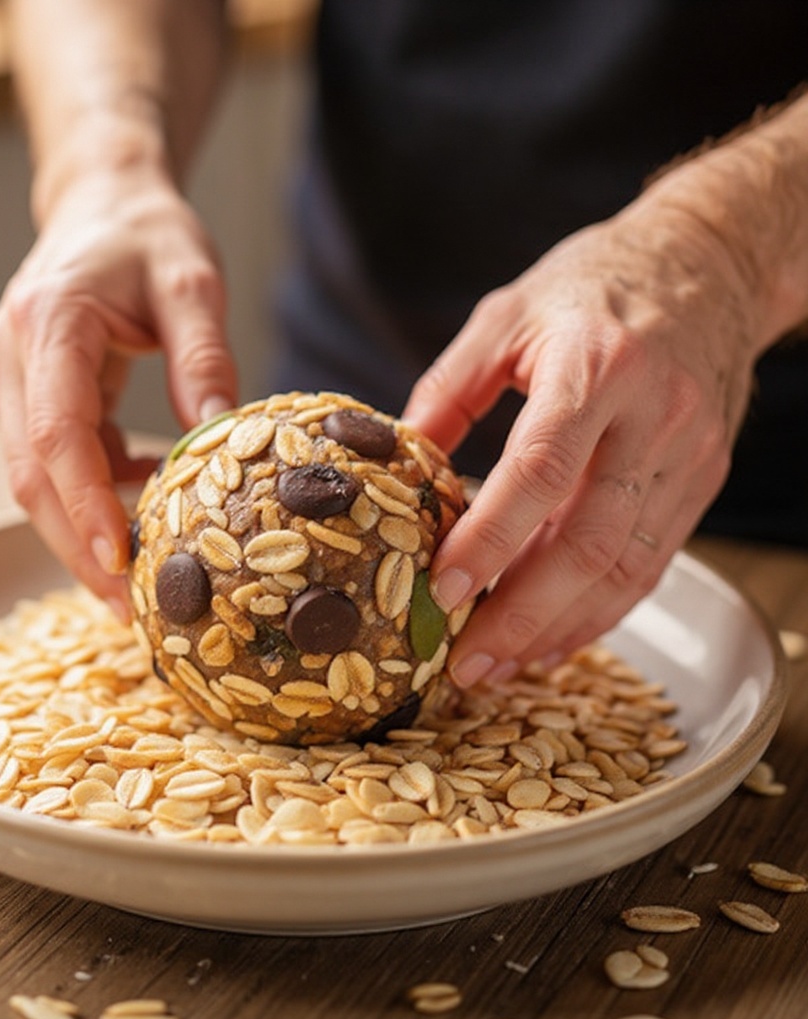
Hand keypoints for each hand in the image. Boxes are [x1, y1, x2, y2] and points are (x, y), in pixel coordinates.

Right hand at [0, 169, 236, 614]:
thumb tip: (219, 438)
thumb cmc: (146, 232)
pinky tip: (142, 503)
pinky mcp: (27, 391)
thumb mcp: (191, 283)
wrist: (102, 200)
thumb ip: (203, 358)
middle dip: (77, 544)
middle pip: (30, 473)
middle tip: (127, 605)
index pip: (54, 433)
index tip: (120, 559)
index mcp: (48, 322)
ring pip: (32, 476)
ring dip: (81, 530)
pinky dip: (93, 493)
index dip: (84, 503)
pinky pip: (53, 459)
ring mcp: (11, 375)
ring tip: (137, 577)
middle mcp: (12, 355)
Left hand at [403, 203, 764, 686]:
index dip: (490, 539)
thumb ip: (449, 390)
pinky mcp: (702, 478)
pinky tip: (554, 636)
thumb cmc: (594, 285)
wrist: (709, 262)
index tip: (441, 591)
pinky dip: (601, 610)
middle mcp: (653, 416)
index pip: (539, 470)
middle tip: (466, 665)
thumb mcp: (506, 316)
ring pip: (627, 567)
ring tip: (502, 666)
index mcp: (595, 366)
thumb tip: (399, 463)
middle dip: (523, 615)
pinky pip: (651, 563)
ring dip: (561, 629)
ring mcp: (688, 454)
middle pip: (589, 541)